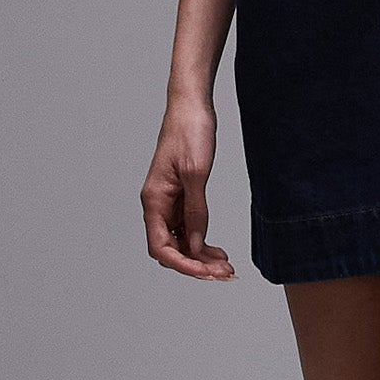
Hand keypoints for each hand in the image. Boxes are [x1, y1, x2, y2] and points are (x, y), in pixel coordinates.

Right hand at [140, 96, 235, 278]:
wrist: (191, 105)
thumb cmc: (190, 132)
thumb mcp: (196, 174)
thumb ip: (196, 211)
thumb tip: (197, 245)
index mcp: (154, 200)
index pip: (161, 247)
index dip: (183, 264)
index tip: (207, 273)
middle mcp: (157, 204)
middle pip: (170, 249)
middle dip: (195, 265)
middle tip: (224, 274)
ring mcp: (168, 201)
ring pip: (180, 241)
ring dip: (200, 256)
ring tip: (225, 266)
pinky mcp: (180, 195)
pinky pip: (187, 227)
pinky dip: (201, 241)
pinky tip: (217, 250)